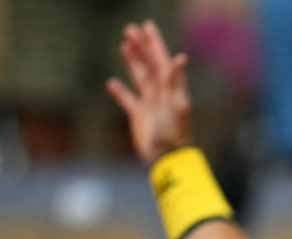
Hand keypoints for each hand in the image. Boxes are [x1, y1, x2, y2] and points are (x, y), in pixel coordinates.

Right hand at [105, 21, 192, 164]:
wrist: (167, 158)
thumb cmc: (175, 133)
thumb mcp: (177, 105)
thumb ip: (176, 81)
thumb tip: (180, 57)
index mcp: (170, 89)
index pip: (161, 60)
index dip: (154, 43)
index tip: (146, 26)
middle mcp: (160, 94)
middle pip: (149, 64)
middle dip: (141, 47)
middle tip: (129, 29)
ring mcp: (149, 105)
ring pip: (139, 77)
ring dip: (132, 61)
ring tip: (124, 45)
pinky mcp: (139, 117)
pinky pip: (128, 100)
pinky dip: (120, 92)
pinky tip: (111, 83)